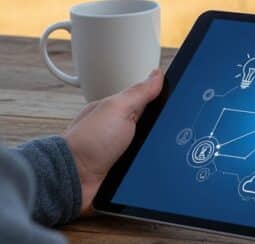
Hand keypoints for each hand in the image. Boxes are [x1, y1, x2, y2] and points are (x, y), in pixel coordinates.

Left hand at [64, 69, 162, 214]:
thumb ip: (139, 92)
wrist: (73, 180)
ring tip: (162, 153)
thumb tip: (157, 74)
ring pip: (157, 148)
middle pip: (158, 126)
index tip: (181, 105)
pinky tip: (156, 168)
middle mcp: (124, 130)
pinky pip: (151, 167)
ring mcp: (126, 151)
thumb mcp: (118, 109)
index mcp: (121, 111)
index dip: (167, 103)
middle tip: (169, 133)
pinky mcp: (128, 172)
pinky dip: (154, 168)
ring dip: (161, 152)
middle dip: (166, 130)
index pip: (152, 102)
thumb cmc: (87, 143)